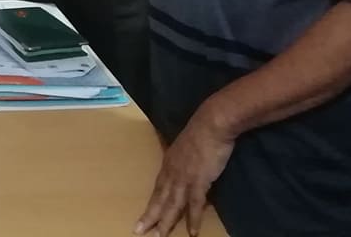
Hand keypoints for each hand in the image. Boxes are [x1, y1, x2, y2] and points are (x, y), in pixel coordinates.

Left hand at [134, 108, 234, 235]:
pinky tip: (192, 232)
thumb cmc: (200, 132)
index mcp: (169, 163)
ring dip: (166, 222)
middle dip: (150, 217)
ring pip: (172, 205)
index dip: (152, 204)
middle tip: (139, 231)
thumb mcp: (185, 147)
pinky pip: (195, 204)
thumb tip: (182, 167)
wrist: (211, 124)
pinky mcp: (199, 180)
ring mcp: (184, 177)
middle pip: (160, 199)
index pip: (158, 189)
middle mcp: (172, 172)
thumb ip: (182, 159)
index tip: (144, 217)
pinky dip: (193, 219)